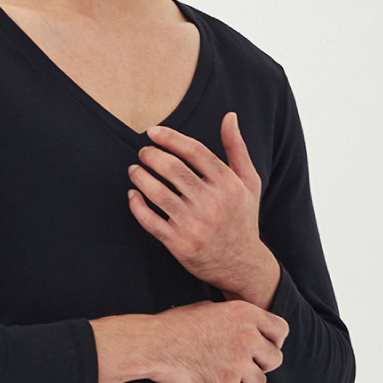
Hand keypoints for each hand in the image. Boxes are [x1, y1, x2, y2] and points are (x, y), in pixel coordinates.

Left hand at [127, 112, 278, 304]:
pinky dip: (137, 205)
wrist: (243, 265)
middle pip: (173, 169)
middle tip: (143, 152)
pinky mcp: (179, 243)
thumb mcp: (249, 182)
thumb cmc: (243, 218)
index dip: (171, 138)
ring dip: (140, 177)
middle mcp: (212, 203)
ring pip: (158, 193)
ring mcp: (195, 224)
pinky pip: (150, 220)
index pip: (195, 152)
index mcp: (228, 184)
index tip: (153, 132)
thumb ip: (237, 148)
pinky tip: (133, 194)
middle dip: (151, 155)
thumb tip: (230, 116)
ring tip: (134, 169)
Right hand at [149, 299, 287, 382]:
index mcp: (246, 314)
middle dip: (262, 363)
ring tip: (224, 369)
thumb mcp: (212, 309)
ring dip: (245, 378)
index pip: (281, 330)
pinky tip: (207, 374)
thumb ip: (238, 320)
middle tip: (245, 363)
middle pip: (275, 358)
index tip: (265, 346)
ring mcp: (239, 362)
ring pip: (260, 379)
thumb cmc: (177, 325)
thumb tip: (252, 331)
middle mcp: (248, 337)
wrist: (156, 344)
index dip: (274, 340)